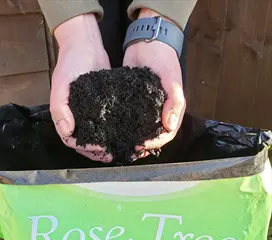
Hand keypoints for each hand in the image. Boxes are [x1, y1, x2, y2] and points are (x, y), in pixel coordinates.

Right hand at [51, 14, 111, 161]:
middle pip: (86, 141)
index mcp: (65, 115)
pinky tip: (124, 133)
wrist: (86, 44)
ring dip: (106, 144)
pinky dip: (113, 130)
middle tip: (112, 154)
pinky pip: (107, 121)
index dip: (85, 148)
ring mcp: (91, 112)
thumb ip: (60, 107)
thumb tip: (67, 130)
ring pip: (97, 134)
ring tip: (119, 148)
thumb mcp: (61, 83)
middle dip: (97, 151)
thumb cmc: (70, 62)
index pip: (72, 140)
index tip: (100, 150)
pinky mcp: (103, 105)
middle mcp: (77, 116)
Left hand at [123, 10, 185, 159]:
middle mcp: (159, 112)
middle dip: (142, 144)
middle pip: (153, 135)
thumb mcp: (172, 79)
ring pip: (141, 129)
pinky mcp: (133, 101)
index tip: (140, 145)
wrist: (147, 41)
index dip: (155, 143)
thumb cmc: (163, 59)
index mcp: (171, 110)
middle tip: (128, 148)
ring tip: (120, 144)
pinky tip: (114, 129)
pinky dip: (124, 125)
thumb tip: (170, 125)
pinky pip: (130, 117)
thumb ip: (174, 101)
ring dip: (132, 137)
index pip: (166, 134)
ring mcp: (145, 108)